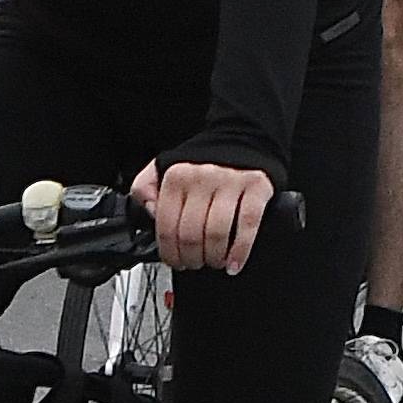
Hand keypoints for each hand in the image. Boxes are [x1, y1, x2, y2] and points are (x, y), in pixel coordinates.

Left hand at [134, 154, 277, 274]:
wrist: (243, 139)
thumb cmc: (203, 162)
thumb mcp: (164, 167)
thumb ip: (146, 189)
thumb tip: (150, 213)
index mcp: (177, 176)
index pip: (167, 226)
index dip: (169, 253)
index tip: (174, 261)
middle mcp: (202, 178)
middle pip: (192, 235)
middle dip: (191, 259)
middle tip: (194, 264)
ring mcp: (230, 182)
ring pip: (217, 234)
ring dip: (213, 258)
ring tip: (213, 262)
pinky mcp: (256, 187)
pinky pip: (247, 226)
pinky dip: (240, 251)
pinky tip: (233, 263)